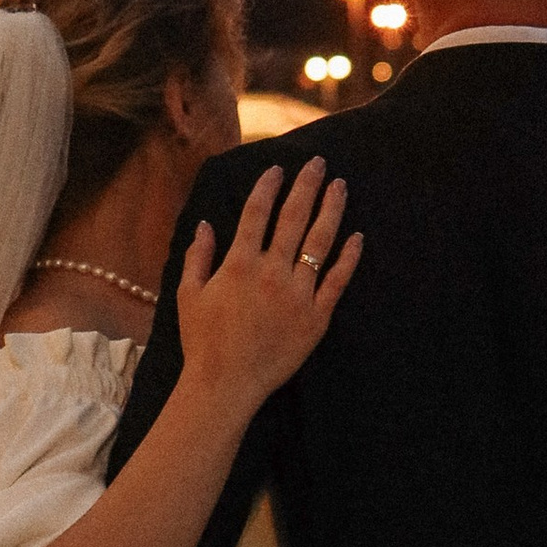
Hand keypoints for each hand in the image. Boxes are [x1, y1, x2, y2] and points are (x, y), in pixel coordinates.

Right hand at [174, 158, 360, 417]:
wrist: (226, 383)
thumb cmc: (203, 341)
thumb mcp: (189, 294)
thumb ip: (198, 256)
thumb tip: (205, 224)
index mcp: (239, 263)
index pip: (256, 212)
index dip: (268, 186)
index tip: (278, 168)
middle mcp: (271, 272)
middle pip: (294, 217)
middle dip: (307, 185)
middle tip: (318, 163)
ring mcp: (298, 293)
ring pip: (320, 242)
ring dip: (332, 209)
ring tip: (340, 186)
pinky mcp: (317, 316)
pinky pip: (337, 280)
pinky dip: (349, 257)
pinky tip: (358, 236)